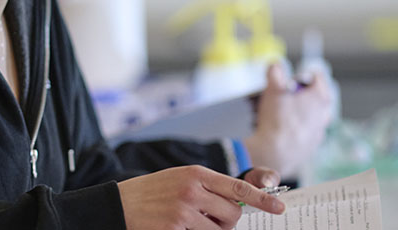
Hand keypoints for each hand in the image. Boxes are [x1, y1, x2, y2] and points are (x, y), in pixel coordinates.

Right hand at [118, 165, 285, 229]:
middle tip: (212, 221)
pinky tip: (179, 228)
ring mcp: (183, 211)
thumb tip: (237, 201)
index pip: (238, 186)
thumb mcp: (179, 179)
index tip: (278, 206)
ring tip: (192, 224)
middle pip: (232, 213)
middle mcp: (192, 190)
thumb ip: (207, 187)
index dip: (262, 198)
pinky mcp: (175, 229)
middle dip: (229, 222)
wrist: (119, 204)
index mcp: (196, 174)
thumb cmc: (151, 193)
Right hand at [243, 63, 335, 177]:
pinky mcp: (311, 146)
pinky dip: (298, 128)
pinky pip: (307, 132)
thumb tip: (275, 65)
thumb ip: (275, 73)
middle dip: (302, 94)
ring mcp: (319, 132)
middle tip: (286, 95)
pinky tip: (283, 129)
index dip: (303, 74)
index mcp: (320, 98)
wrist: (275, 152)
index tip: (292, 78)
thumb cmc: (277, 120)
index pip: (318, 77)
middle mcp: (324, 115)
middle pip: (316, 97)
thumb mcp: (273, 90)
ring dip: (301, 111)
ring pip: (312, 116)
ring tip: (283, 112)